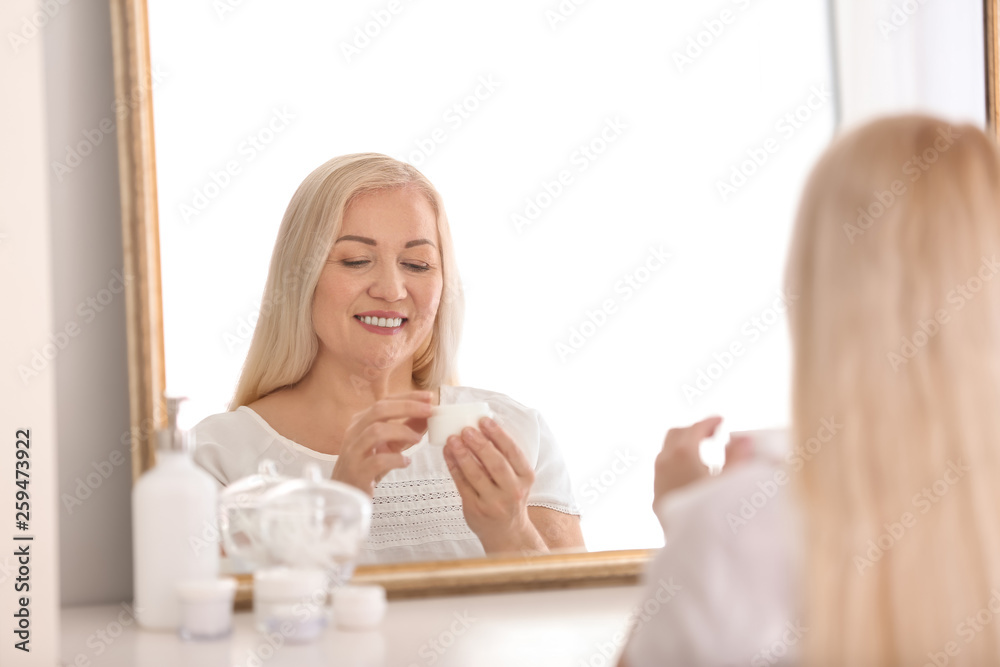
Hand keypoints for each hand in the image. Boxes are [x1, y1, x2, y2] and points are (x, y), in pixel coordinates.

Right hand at [331, 390, 432, 495]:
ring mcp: (353, 451)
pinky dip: (395, 459)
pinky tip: (406, 461)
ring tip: (418, 439)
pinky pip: (377, 460)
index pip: (385, 401)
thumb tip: (429, 415)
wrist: (346, 495)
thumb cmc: (368, 467)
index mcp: (361, 422)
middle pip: (379, 410)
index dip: (408, 397)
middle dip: (407, 407)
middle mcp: (354, 432)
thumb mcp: (390, 445)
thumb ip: (407, 429)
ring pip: (376, 431)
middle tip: (429, 411)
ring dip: (402, 431)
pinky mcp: (357, 472)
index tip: (429, 397)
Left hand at [443, 416, 545, 553]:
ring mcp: (494, 502)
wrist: (506, 532)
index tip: (485, 420)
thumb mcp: (517, 478)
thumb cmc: (509, 497)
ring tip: (453, 439)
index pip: (513, 452)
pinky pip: (462, 484)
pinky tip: (448, 454)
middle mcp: (513, 491)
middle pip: (496, 463)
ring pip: (476, 474)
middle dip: (480, 444)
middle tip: (466, 429)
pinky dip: (453, 467)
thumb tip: (481, 428)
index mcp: (526, 478)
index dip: (499, 435)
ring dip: (463, 454)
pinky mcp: (475, 509)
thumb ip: (505, 458)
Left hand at [652, 416, 752, 509]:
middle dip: (694, 430)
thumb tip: (742, 439)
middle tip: (713, 434)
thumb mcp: (731, 483)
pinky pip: (663, 470)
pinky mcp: (656, 497)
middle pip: (675, 434)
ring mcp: (657, 480)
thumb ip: (738, 458)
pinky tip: (693, 475)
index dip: (709, 422)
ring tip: (705, 453)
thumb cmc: (714, 514)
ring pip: (666, 452)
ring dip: (684, 446)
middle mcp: (665, 463)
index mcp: (684, 454)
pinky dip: (677, 463)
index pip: (695, 428)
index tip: (721, 421)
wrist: (691, 548)